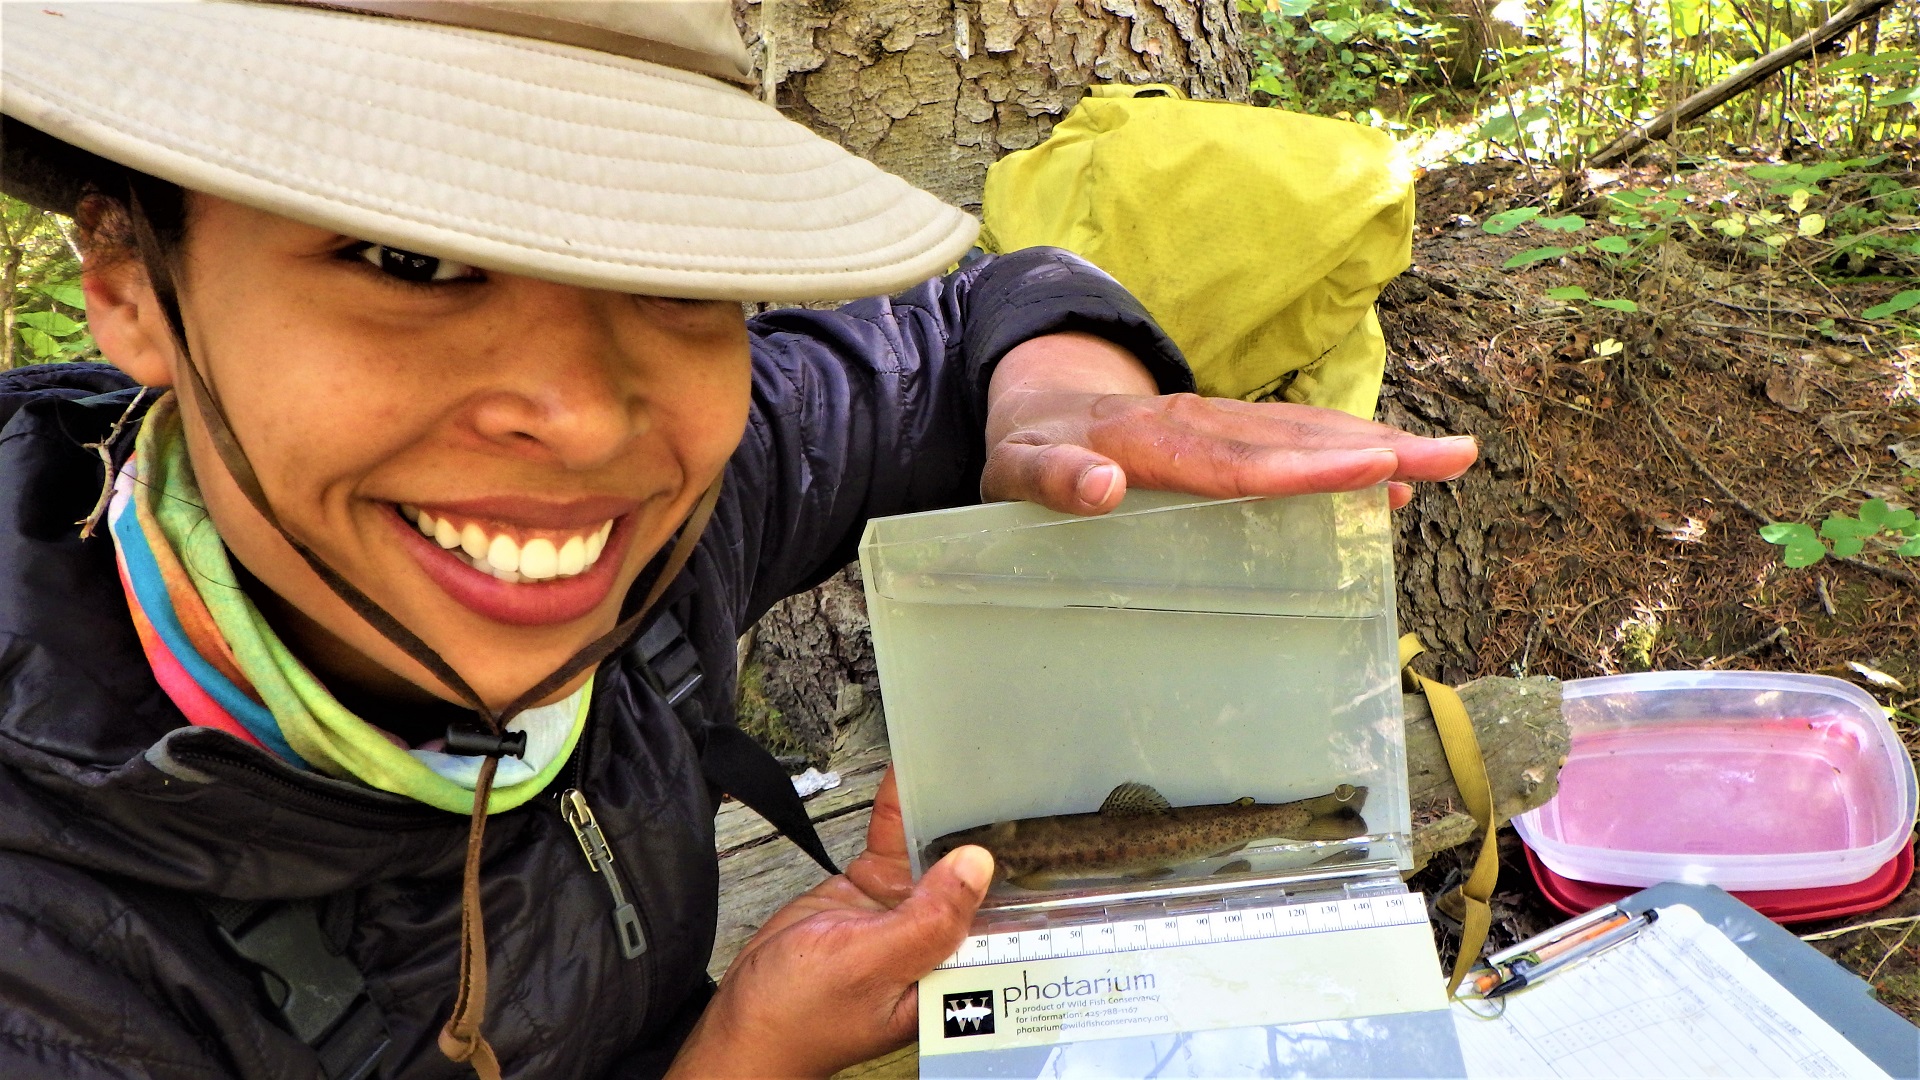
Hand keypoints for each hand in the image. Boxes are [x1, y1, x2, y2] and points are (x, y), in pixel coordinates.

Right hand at [667, 772, 990, 1078]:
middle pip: (969, 878)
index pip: (998, 916)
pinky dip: (898, 813)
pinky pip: (891, 846)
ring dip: (940, 815)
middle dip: (980, 831)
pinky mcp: (867, 894)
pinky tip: (908, 779)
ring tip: (957, 765)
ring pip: (930, 853)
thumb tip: (976, 866)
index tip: (1022, 820)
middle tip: (994, 776)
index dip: (1013, 870)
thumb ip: (926, 919)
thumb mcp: (867, 966)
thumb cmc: (800, 1019)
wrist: (743, 1021)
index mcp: (951, 973)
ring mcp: (899, 915)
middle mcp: (933, 942)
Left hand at [982, 332, 1478, 513]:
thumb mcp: (1015, 470)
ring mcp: (1218, 423)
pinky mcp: (1230, 432)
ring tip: (1452, 458)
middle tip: (1455, 458)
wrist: (1034, 402)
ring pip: (1306, 432)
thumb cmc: (1025, 450)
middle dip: (1375, 449)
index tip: (1372, 470)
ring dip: (1378, 445)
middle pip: (1293, 439)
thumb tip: (1099, 486)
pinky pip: (1296, 440)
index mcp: (1149, 440)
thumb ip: (1052, 479)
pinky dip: (1347, 453)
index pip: (1237, 462)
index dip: (1305, 470)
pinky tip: (1395, 478)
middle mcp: (1195, 423)